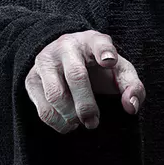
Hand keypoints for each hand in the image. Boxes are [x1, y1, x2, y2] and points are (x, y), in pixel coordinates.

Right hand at [23, 30, 146, 133]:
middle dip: (86, 104)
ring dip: (70, 115)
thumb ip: (132, 87)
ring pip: (55, 93)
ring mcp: (46, 61)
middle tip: (94, 123)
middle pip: (76, 76)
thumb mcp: (119, 72)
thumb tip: (131, 107)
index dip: (104, 51)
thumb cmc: (99, 68)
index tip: (109, 61)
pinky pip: (42, 106)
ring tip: (81, 123)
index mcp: (92, 40)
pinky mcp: (31, 78)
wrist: (65, 61)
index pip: (99, 42)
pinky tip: (69, 124)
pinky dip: (57, 122)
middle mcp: (67, 46)